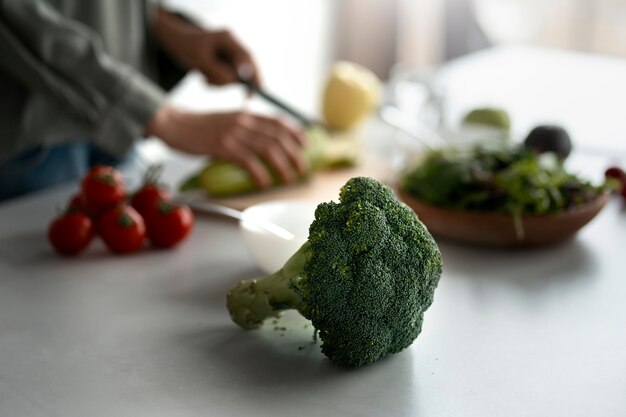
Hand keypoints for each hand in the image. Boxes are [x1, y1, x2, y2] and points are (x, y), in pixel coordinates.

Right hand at [145, 106, 307, 186]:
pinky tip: (265, 183)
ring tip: (288, 177)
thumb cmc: (197, 125)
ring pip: (267, 149)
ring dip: (282, 165)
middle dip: (293, 153)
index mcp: (244, 113)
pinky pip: (247, 161)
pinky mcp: (222, 146)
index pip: (276, 120)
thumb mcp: (225, 118)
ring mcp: (233, 133)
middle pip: (277, 136)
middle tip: (302, 167)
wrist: (173, 123)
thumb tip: (257, 138)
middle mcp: (243, 120)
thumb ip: (242, 125)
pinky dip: (259, 173)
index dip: (294, 131)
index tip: (305, 143)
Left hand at [154, 8, 260, 88]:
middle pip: (246, 67)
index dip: (254, 74)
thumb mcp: (200, 62)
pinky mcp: (224, 61)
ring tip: (205, 79)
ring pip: (234, 74)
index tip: (256, 90)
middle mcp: (232, 44)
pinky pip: (226, 76)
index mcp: (227, 38)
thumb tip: (233, 82)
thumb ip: (218, 72)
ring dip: (221, 82)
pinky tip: (204, 76)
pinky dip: (216, 81)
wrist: (175, 41)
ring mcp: (229, 53)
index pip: (247, 57)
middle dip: (242, 82)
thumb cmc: (186, 48)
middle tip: (247, 98)